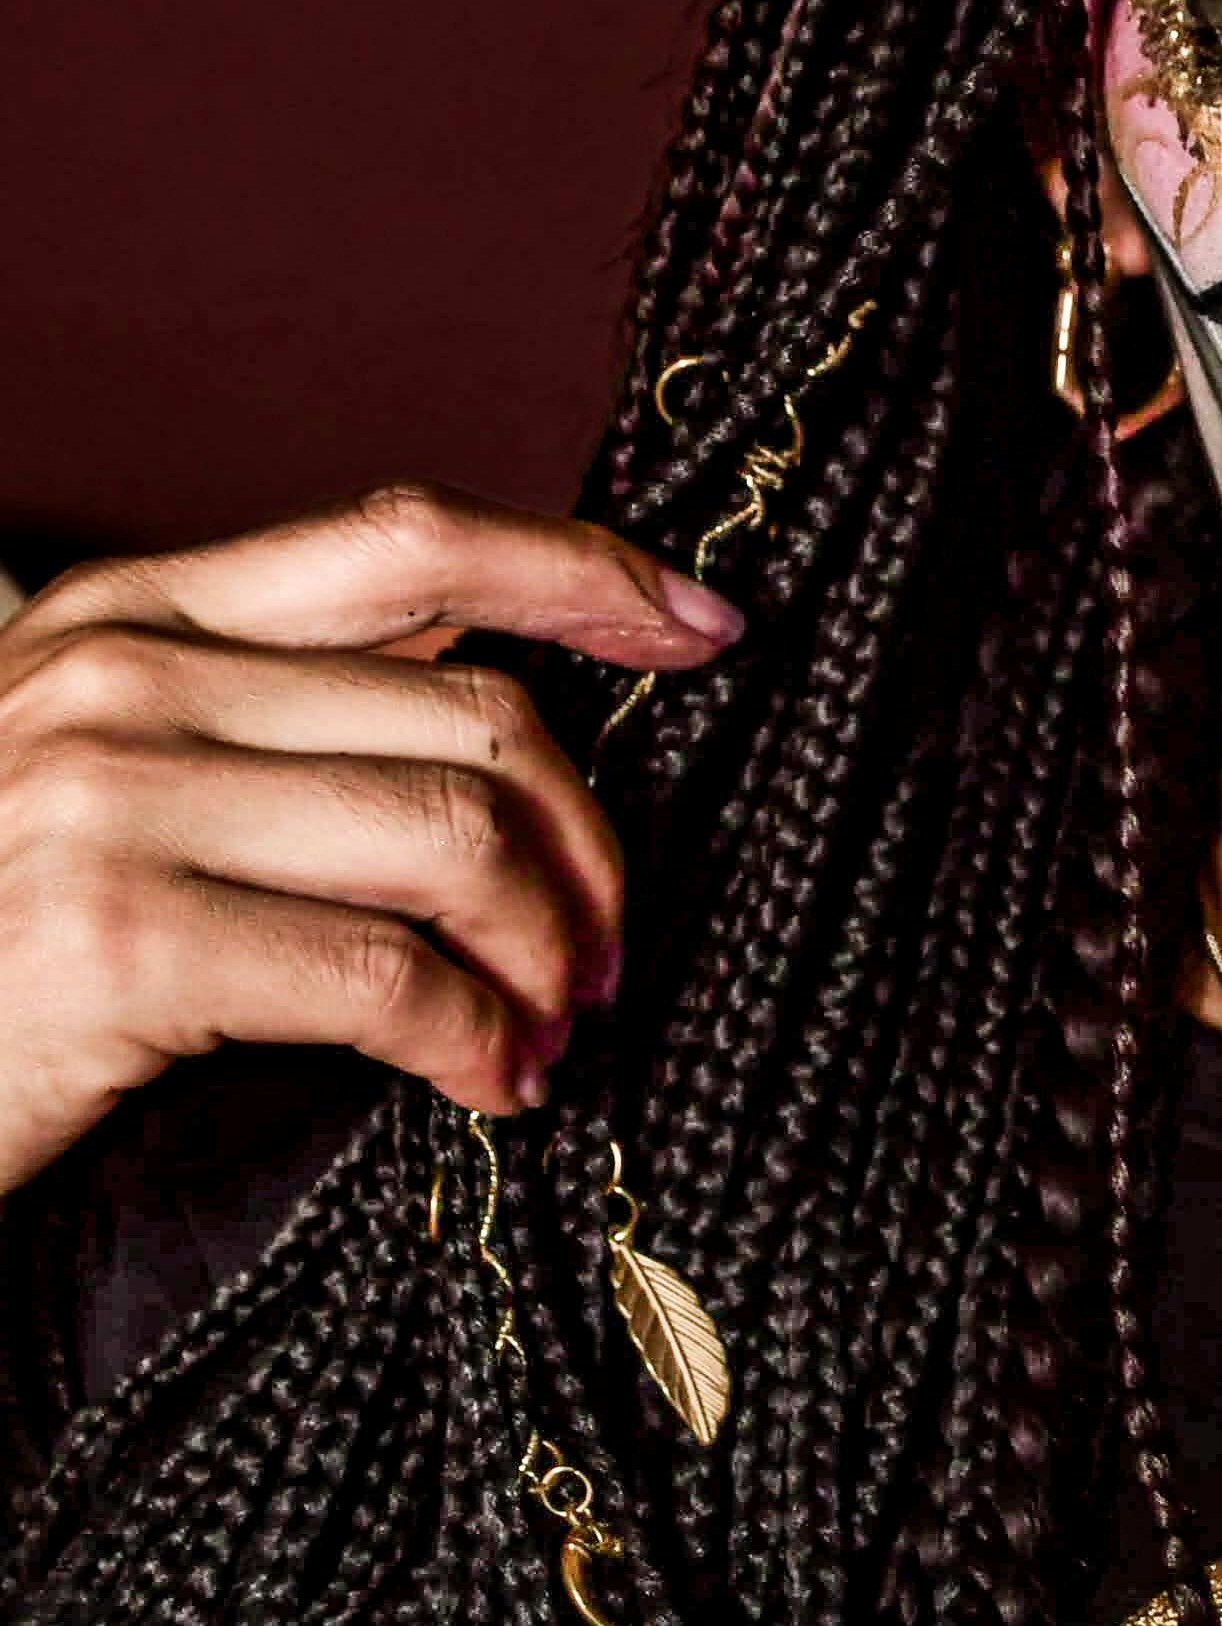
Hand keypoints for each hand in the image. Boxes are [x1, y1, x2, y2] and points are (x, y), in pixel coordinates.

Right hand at [0, 482, 740, 1200]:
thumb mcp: (109, 776)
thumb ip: (276, 713)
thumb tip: (507, 694)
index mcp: (132, 613)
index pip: (413, 539)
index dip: (586, 569)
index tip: (709, 624)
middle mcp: (120, 677)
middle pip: (478, 716)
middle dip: (590, 847)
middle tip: (606, 955)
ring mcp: (107, 802)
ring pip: (460, 839)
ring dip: (551, 955)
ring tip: (553, 1028)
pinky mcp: (116, 942)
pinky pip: (392, 976)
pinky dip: (479, 1043)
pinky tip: (490, 1086)